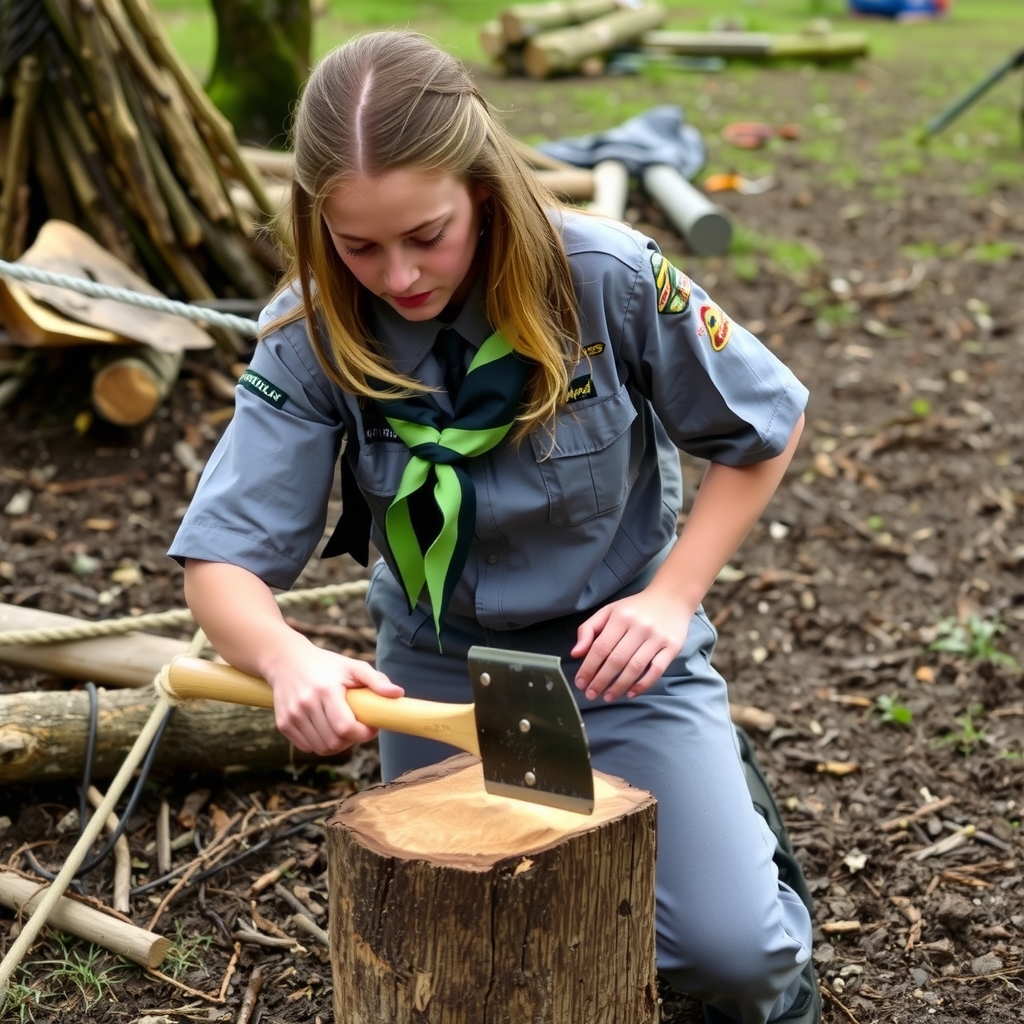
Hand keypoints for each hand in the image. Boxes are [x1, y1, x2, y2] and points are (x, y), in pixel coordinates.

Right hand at [263, 642, 403, 755]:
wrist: (285, 660)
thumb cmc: (326, 664)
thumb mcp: (353, 666)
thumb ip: (376, 680)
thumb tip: (398, 694)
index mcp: (325, 690)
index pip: (345, 728)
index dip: (363, 734)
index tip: (372, 728)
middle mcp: (305, 704)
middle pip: (334, 742)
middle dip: (352, 740)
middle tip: (358, 728)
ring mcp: (292, 715)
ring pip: (321, 748)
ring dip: (337, 745)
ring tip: (344, 729)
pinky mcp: (283, 724)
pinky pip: (307, 747)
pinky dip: (320, 744)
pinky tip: (327, 730)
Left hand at [571, 587, 692, 701]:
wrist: (671, 597)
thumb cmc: (635, 608)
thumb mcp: (608, 611)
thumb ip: (588, 630)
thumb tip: (575, 653)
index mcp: (620, 617)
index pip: (600, 647)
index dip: (588, 667)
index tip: (581, 683)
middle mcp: (639, 627)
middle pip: (616, 660)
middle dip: (601, 681)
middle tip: (591, 695)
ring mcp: (657, 638)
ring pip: (635, 667)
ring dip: (619, 686)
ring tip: (608, 696)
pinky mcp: (672, 647)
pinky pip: (657, 670)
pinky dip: (643, 684)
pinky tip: (631, 692)